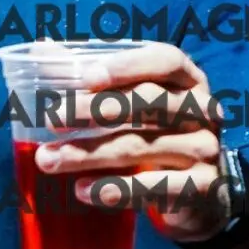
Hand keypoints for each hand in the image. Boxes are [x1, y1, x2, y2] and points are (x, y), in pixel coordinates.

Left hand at [32, 43, 234, 245]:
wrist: (197, 196)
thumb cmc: (156, 137)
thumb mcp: (133, 106)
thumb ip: (93, 80)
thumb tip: (43, 51)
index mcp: (189, 80)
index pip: (166, 60)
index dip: (128, 66)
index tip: (86, 77)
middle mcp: (203, 111)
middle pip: (149, 101)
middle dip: (96, 109)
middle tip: (52, 119)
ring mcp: (205, 149)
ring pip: (141, 146)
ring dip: (89, 154)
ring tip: (48, 160)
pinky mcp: (200, 186)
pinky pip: (152, 187)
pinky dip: (113, 189)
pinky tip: (82, 190)